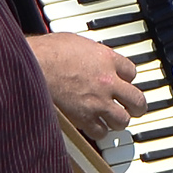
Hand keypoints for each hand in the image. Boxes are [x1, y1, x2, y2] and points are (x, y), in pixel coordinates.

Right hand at [27, 31, 147, 140]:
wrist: (34, 65)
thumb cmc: (48, 51)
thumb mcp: (75, 41)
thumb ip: (88, 51)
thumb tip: (88, 55)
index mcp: (107, 59)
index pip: (132, 72)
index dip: (127, 78)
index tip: (123, 81)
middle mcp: (108, 82)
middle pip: (137, 100)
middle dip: (136, 105)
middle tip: (134, 107)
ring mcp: (98, 102)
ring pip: (123, 120)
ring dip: (119, 120)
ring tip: (115, 120)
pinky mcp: (84, 118)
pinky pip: (100, 132)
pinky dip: (99, 131)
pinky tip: (95, 127)